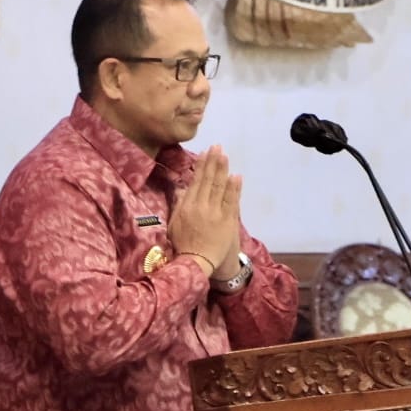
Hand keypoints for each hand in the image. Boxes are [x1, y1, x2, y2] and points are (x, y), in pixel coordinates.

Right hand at [168, 147, 241, 276]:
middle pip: (208, 181)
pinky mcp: (228, 220)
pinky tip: (236, 176)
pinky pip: (231, 201)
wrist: (198, 263)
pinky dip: (234, 188)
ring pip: (219, 187)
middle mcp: (201, 207)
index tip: (205, 153)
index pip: (196, 182)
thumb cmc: (184, 245)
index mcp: (187, 207)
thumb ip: (179, 205)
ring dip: (223, 170)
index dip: (201, 166)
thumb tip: (182, 187)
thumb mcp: (174, 225)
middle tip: (217, 147)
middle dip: (213, 162)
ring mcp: (215, 213)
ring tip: (225, 156)